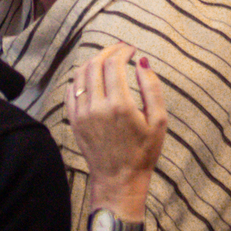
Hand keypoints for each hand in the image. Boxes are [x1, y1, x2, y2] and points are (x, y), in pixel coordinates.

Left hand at [68, 42, 166, 197]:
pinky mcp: (73, 120)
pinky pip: (71, 90)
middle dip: (108, 51)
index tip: (131, 49)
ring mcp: (82, 114)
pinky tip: (92, 76)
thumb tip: (142, 61)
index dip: (122, 51)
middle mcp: (97, 107)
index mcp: (119, 105)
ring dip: (93, 61)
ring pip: (81, 74)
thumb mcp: (158, 122)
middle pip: (95, 64)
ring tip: (106, 60)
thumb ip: (152, 88)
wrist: (119, 181)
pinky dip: (81, 77)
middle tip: (120, 49)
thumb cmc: (143, 152)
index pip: (114, 64)